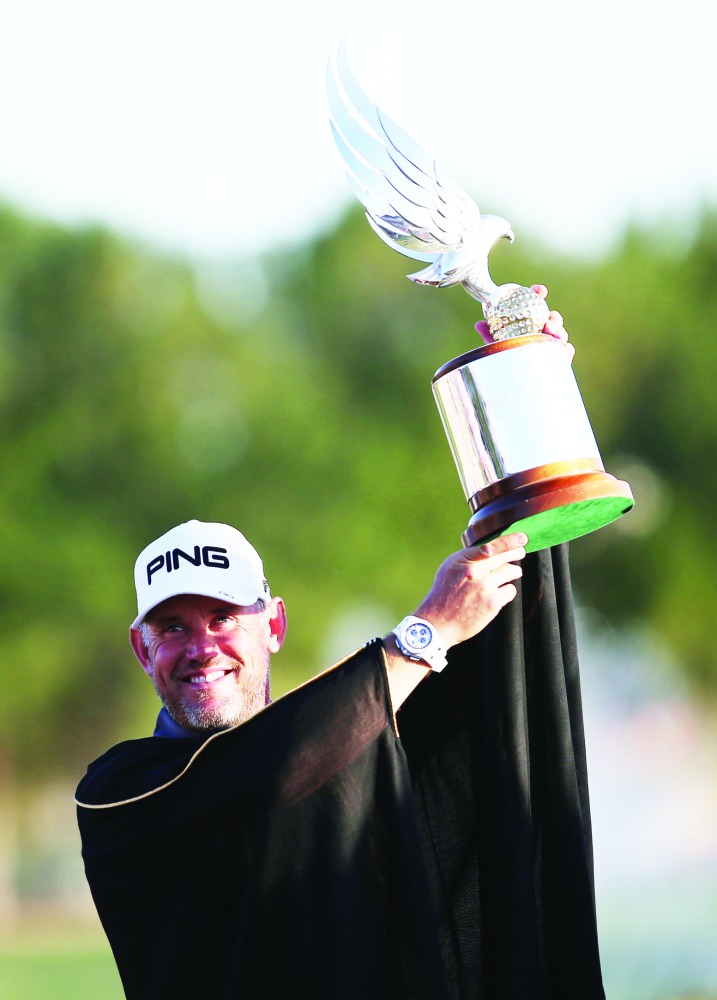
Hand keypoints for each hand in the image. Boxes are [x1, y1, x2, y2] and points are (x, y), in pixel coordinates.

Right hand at [413, 532, 527, 649]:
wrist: (438, 623)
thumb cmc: (444, 595)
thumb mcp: (449, 569)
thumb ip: (468, 559)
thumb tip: (489, 550)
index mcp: (462, 561)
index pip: (490, 546)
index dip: (509, 541)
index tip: (521, 538)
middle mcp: (473, 571)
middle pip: (503, 557)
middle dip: (516, 552)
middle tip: (521, 551)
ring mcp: (484, 587)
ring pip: (510, 571)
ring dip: (514, 571)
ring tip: (514, 572)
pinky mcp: (492, 603)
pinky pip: (510, 590)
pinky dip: (507, 591)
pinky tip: (501, 594)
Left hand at [475, 284, 574, 363]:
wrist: (513, 378)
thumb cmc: (504, 356)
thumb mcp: (496, 344)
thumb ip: (489, 334)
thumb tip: (478, 324)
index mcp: (530, 319)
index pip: (536, 301)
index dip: (539, 293)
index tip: (540, 291)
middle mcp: (543, 329)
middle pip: (553, 318)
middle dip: (554, 318)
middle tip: (547, 325)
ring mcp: (552, 342)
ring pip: (561, 333)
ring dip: (561, 332)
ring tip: (555, 337)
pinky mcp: (559, 356)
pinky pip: (566, 351)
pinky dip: (567, 349)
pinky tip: (565, 349)